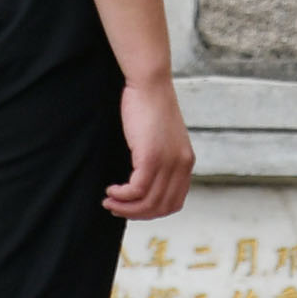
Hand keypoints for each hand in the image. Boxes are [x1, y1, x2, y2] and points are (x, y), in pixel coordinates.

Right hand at [103, 71, 195, 217]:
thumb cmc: (150, 107)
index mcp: (186, 162)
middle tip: (116, 208)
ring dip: (126, 207)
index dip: (152, 211)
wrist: (150, 84)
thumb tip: (144, 182)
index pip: (174, 202)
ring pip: (148, 202)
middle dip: (136, 213)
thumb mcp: (161, 138)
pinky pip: (137, 190)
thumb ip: (160, 159)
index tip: (132, 207)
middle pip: (161, 207)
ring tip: (110, 201)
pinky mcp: (151, 157)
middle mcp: (182, 165)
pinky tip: (111, 190)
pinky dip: (122, 195)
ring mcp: (168, 162)